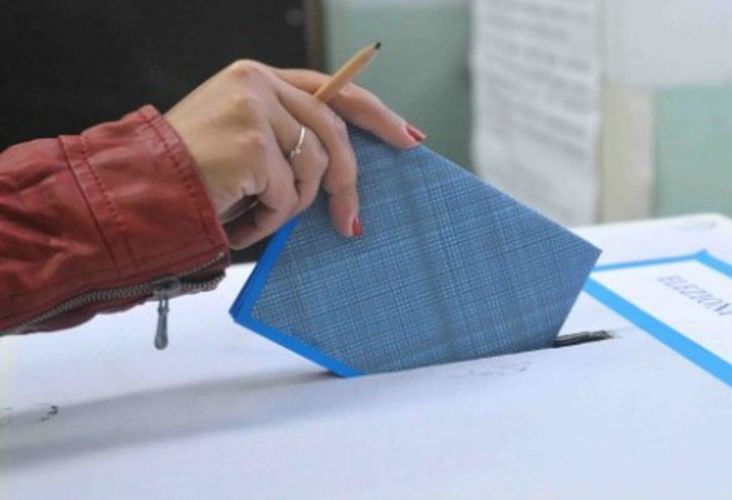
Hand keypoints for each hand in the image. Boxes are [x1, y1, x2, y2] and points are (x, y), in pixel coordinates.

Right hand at [164, 59, 424, 248]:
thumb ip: (287, 139)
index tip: (409, 138)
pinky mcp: (253, 144)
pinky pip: (287, 194)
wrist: (138, 192)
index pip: (332, 89)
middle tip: (352, 224)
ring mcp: (255, 109)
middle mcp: (257, 83)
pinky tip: (239, 219)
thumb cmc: (189, 177)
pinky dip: (268, 218)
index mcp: (257, 77)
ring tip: (255, 213)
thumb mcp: (242, 144)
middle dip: (347, 182)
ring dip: (290, 205)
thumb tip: (343, 171)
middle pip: (333, 130)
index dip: (375, 114)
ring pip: (313, 167)